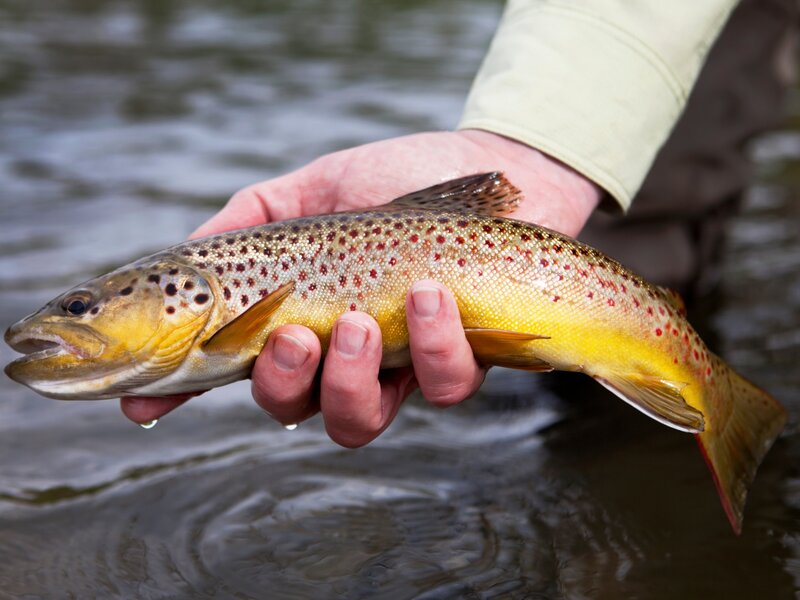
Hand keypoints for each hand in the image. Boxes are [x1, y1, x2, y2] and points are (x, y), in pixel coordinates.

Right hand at [121, 130, 600, 444]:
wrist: (491, 169)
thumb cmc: (396, 181)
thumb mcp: (310, 191)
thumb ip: (250, 221)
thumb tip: (188, 257)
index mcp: (298, 317)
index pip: (231, 366)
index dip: (183, 394)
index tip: (142, 405)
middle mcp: (342, 355)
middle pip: (290, 408)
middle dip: (280, 382)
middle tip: (295, 332)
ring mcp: (400, 367)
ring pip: (357, 421)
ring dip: (348, 378)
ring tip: (361, 320)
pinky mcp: (461, 364)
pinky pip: (442, 388)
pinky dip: (432, 345)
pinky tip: (430, 294)